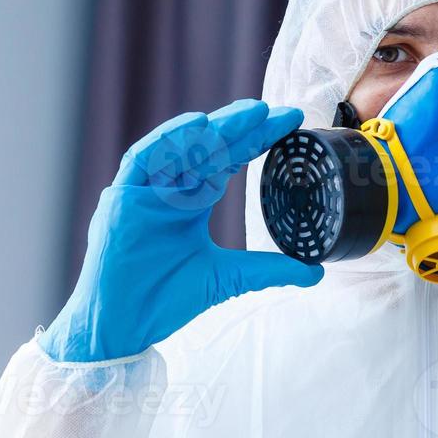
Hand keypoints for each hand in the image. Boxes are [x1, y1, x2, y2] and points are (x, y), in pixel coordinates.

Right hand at [40, 100, 322, 361]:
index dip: (259, 140)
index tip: (293, 124)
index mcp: (192, 200)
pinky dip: (169, 141)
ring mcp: (145, 190)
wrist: (123, 326)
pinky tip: (198, 126)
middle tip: (278, 111)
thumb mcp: (228, 278)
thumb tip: (315, 272)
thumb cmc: (164, 298)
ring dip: (215, 128)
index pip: (229, 160)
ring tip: (251, 114)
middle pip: (210, 147)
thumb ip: (269, 269)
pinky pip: (144, 158)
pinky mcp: (122, 197)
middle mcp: (169, 188)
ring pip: (181, 146)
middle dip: (244, 127)